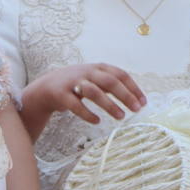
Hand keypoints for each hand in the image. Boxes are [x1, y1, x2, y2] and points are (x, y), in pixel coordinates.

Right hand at [26, 63, 144, 125]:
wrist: (46, 87)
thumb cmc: (76, 84)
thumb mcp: (94, 78)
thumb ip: (111, 84)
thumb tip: (136, 97)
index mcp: (98, 67)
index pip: (120, 74)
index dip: (133, 88)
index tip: (143, 102)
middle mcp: (86, 72)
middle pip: (110, 81)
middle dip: (125, 95)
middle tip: (136, 109)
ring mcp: (73, 82)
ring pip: (94, 92)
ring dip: (109, 105)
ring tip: (121, 117)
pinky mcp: (61, 94)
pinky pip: (76, 105)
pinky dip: (88, 114)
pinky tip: (97, 121)